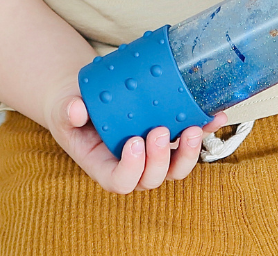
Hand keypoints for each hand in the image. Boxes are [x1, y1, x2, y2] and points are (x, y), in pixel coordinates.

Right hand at [42, 92, 220, 193]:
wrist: (86, 95)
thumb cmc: (72, 108)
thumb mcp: (62, 108)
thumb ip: (66, 110)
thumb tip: (75, 109)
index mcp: (105, 166)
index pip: (120, 182)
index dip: (131, 170)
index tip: (134, 143)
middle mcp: (132, 166)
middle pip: (152, 178)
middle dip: (160, 159)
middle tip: (160, 130)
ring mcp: (153, 154)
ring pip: (176, 167)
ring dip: (188, 152)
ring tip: (191, 128)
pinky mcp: (169, 137)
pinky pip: (189, 141)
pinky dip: (205, 130)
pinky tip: (215, 115)